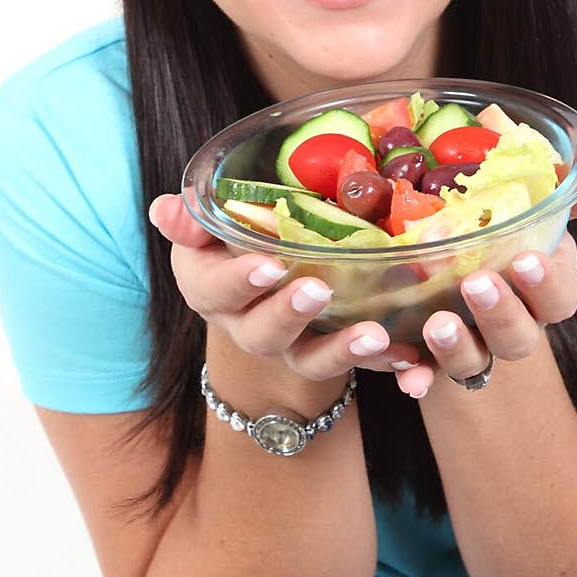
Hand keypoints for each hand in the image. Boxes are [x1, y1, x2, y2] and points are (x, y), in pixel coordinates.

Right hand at [148, 193, 425, 388]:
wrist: (263, 280)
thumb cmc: (234, 242)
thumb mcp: (207, 227)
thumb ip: (189, 220)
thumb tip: (163, 209)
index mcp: (212, 290)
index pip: (215, 290)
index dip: (238, 281)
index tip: (267, 264)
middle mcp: (248, 326)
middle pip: (262, 334)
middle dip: (289, 314)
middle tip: (318, 291)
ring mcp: (293, 346)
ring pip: (311, 360)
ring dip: (342, 351)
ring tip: (374, 334)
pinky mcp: (333, 353)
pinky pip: (360, 367)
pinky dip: (386, 364)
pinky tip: (412, 357)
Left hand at [393, 173, 576, 397]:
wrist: (451, 256)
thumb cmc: (498, 228)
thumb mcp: (526, 207)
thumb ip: (555, 195)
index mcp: (542, 291)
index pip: (560, 299)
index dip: (546, 284)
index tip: (525, 259)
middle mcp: (514, 325)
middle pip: (519, 338)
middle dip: (500, 313)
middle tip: (475, 283)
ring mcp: (475, 346)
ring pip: (475, 362)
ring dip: (458, 348)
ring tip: (438, 324)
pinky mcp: (434, 357)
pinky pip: (428, 376)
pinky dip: (419, 378)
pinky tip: (409, 379)